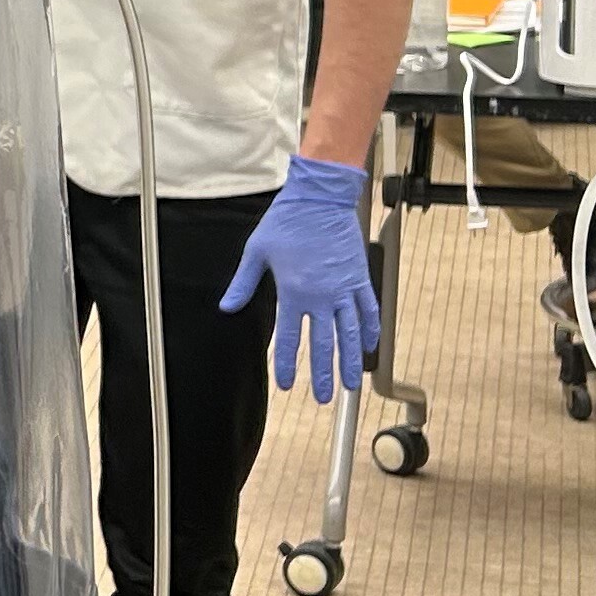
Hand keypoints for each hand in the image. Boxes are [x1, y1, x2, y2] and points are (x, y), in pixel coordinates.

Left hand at [219, 152, 378, 401]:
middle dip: (324, 375)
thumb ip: (243, 283)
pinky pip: (368, 310)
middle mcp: (321, 295)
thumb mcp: (257, 251)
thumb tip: (227, 307)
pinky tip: (369, 347)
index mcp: (293, 292)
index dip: (288, 365)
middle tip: (325, 398)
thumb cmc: (287, 221)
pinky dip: (369, 330)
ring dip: (351, 361)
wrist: (320, 197)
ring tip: (352, 385)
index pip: (290, 339)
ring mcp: (344, 288)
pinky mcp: (360, 277)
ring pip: (350, 333)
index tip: (287, 385)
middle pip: (324, 345)